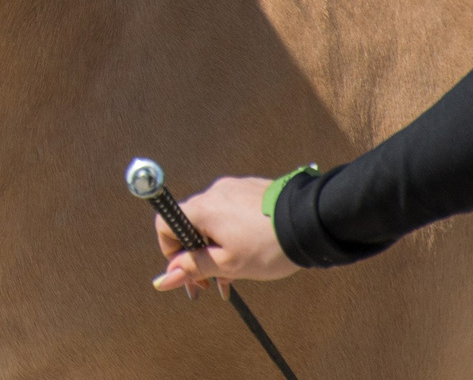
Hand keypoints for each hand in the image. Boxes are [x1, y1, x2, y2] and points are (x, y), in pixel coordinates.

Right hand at [152, 176, 297, 294]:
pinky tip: (252, 250)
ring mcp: (233, 188)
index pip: (165, 225)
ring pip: (214, 220)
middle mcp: (213, 192)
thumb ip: (193, 268)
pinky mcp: (251, 189)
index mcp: (202, 209)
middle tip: (213, 284)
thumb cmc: (268, 246)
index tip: (190, 274)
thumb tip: (162, 280)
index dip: (171, 252)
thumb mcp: (228, 264)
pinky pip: (232, 212)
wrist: (311, 223)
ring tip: (238, 272)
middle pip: (191, 225)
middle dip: (199, 256)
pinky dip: (234, 232)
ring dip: (218, 246)